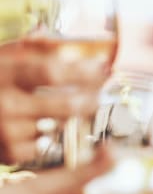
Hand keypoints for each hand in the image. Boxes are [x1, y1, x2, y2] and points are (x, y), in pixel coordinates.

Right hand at [0, 40, 107, 164]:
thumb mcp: (4, 57)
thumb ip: (34, 46)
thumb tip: (67, 40)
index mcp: (4, 72)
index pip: (52, 72)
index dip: (83, 71)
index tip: (102, 68)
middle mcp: (5, 103)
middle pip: (66, 104)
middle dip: (91, 98)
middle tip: (100, 92)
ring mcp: (7, 131)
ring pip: (60, 125)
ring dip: (71, 118)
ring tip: (73, 107)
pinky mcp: (10, 153)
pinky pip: (47, 145)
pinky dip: (50, 136)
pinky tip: (43, 126)